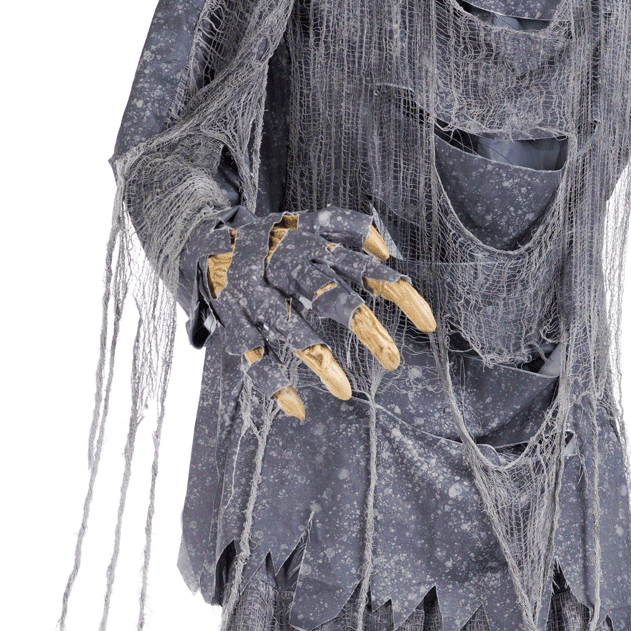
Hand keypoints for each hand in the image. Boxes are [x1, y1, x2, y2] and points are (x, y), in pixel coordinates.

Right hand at [200, 209, 436, 419]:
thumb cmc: (270, 239)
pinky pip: (252, 354)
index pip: (364, 268)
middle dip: (363, 326)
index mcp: (311, 246)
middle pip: (329, 295)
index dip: (398, 292)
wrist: (201, 238)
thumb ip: (346, 229)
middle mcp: (286, 269)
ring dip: (317, 359)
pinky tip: (296, 408)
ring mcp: (258, 296)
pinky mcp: (234, 320)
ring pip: (288, 327)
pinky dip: (271, 381)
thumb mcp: (307, 222)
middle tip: (392, 359)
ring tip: (344, 391)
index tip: (429, 323)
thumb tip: (384, 249)